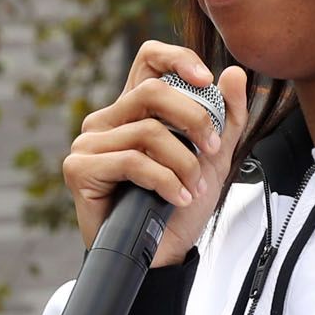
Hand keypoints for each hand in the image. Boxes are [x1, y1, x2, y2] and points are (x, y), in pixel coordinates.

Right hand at [62, 47, 252, 265]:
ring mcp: (90, 142)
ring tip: (194, 188)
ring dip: (183, 163)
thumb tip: (235, 74)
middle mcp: (108, 119)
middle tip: (212, 150)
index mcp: (135, 108)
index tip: (207, 81)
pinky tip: (177, 198)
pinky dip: (165, 181)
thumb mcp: (213, 158)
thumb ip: (227, 117)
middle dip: (194, 120)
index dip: (178, 59)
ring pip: (148, 132)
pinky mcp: (80, 168)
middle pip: (153, 92)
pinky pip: (132, 161)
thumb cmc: (180, 205)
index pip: (149, 58)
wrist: (161, 255)